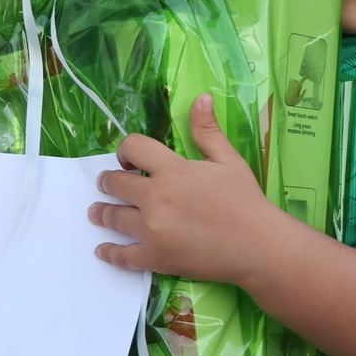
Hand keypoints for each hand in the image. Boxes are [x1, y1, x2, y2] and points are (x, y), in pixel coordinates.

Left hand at [92, 94, 279, 284]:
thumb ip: (207, 130)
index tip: (127, 158)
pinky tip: (103, 249)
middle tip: (107, 184)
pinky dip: (110, 252)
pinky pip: (123, 256)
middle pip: (116, 184)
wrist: (258, 246)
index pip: (133, 148)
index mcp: (172, 170)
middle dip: (109, 181)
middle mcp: (156, 198)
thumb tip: (200, 97)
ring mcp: (152, 230)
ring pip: (113, 217)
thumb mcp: (228, 159)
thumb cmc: (245, 200)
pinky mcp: (156, 258)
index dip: (125, 149)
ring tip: (97, 212)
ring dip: (102, 213)